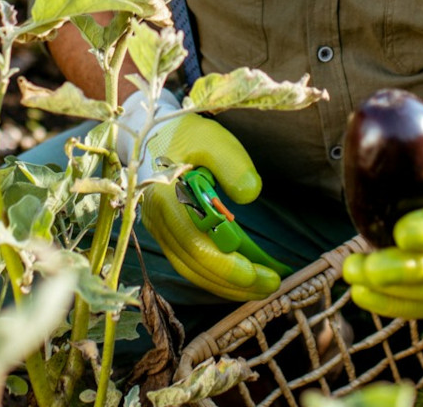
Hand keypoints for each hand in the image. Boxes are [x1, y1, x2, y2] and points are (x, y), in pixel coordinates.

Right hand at [128, 102, 280, 302]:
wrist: (151, 135)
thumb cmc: (185, 136)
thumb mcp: (212, 139)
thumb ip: (231, 163)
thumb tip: (249, 195)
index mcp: (166, 198)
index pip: (194, 243)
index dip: (224, 265)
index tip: (257, 273)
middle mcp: (158, 221)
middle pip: (194, 264)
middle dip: (234, 282)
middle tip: (272, 284)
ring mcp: (160, 231)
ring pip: (192, 269)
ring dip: (227, 284)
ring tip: (263, 286)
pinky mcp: (167, 234)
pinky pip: (190, 263)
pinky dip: (216, 276)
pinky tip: (242, 279)